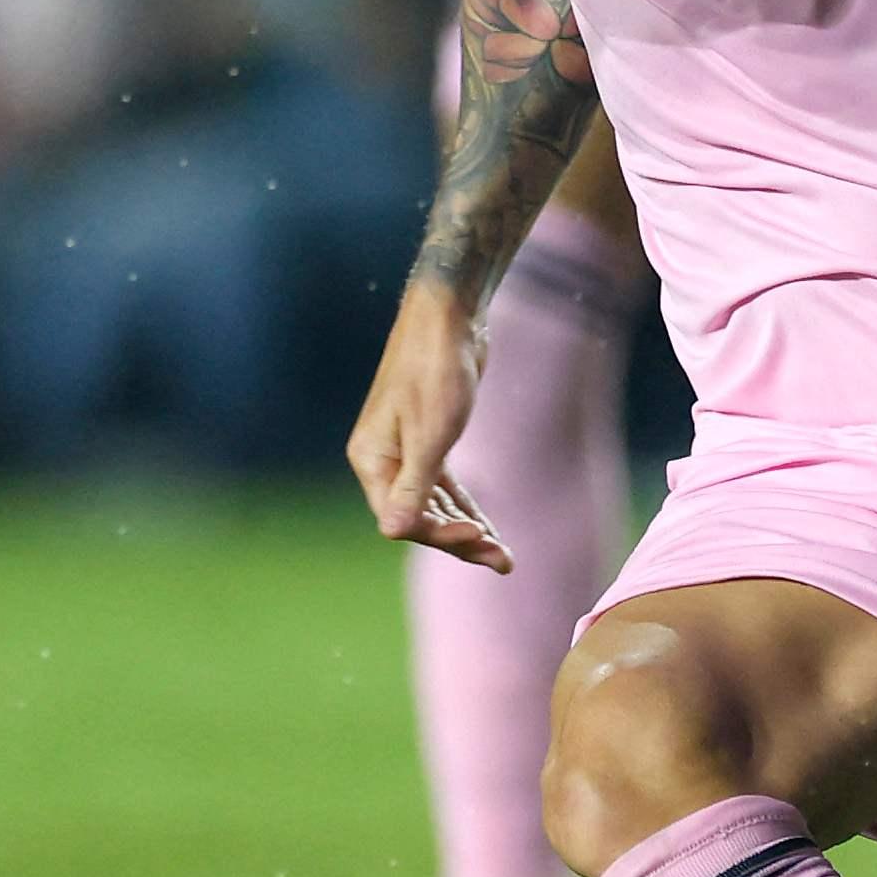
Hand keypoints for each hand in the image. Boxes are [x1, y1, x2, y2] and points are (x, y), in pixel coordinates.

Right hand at [347, 286, 508, 569]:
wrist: (449, 316)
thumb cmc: (436, 369)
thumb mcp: (430, 432)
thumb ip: (414, 485)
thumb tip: (392, 533)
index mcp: (371, 460)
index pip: (400, 518)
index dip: (439, 534)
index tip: (480, 534)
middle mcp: (383, 461)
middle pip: (418, 517)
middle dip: (459, 540)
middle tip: (505, 560)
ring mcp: (405, 452)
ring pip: (434, 505)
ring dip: (467, 529)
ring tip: (505, 557)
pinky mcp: (429, 441)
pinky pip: (443, 487)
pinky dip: (465, 506)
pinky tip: (489, 527)